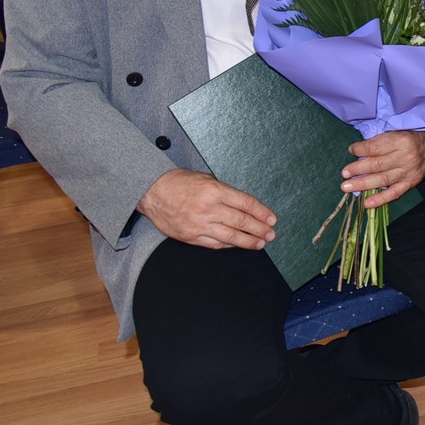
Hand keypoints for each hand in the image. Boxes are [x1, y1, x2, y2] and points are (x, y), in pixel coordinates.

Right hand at [138, 169, 276, 248]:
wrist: (152, 191)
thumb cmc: (179, 182)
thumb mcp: (206, 179)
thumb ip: (225, 192)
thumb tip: (245, 206)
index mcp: (214, 190)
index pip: (246, 203)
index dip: (262, 213)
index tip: (272, 219)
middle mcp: (208, 208)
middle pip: (241, 221)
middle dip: (259, 229)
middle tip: (271, 234)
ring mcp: (199, 224)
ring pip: (230, 236)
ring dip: (248, 241)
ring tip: (260, 243)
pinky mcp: (190, 236)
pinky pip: (215, 244)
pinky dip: (229, 245)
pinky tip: (238, 245)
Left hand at [342, 130, 424, 208]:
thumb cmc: (409, 135)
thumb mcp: (395, 131)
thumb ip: (378, 141)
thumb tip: (357, 153)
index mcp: (401, 141)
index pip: (375, 148)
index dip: (360, 149)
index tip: (351, 150)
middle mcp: (406, 157)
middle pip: (377, 165)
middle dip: (358, 169)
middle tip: (344, 173)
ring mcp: (409, 172)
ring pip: (383, 180)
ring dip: (363, 184)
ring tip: (347, 186)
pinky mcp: (412, 182)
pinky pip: (394, 193)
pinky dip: (380, 199)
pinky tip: (367, 203)